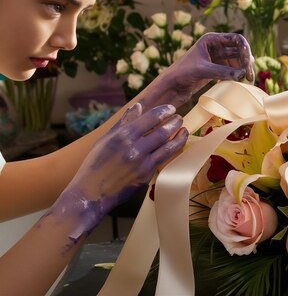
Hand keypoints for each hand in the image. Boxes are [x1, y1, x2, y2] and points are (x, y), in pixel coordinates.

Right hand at [50, 103, 187, 237]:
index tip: (170, 108)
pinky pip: (164, 158)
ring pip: (167, 145)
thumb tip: (137, 106)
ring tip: (183, 128)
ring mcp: (142, 163)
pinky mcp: (146, 175)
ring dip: (178, 136)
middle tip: (179, 117)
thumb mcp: (105, 139)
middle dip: (174, 122)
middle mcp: (133, 148)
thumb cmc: (95, 165)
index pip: (149, 118)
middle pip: (162, 131)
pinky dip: (173, 149)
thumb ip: (123, 122)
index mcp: (122, 136)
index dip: (163, 111)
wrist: (92, 193)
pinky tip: (177, 144)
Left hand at [139, 33, 254, 108]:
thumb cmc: (182, 73)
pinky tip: (239, 82)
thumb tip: (242, 74)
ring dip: (243, 69)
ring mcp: (217, 57)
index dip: (245, 50)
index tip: (248, 64)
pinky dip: (238, 74)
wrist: (171, 86)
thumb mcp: (203, 71)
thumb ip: (222, 72)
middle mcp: (216, 46)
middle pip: (239, 50)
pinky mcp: (217, 68)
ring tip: (246, 81)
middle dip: (246, 62)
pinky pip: (232, 68)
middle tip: (250, 76)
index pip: (236, 39)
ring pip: (237, 60)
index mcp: (211, 39)